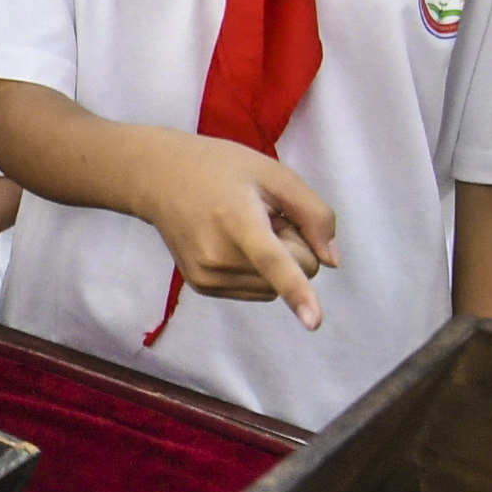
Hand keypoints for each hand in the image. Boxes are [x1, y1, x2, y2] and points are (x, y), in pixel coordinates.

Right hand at [144, 133, 337, 328]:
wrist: (159, 178)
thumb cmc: (221, 168)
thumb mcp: (275, 174)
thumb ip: (314, 213)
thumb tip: (332, 261)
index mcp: (238, 221)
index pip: (275, 261)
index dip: (297, 291)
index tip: (314, 323)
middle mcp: (219, 257)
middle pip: (295, 271)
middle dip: (294, 246)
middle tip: (263, 216)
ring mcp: (208, 277)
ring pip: (277, 287)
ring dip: (275, 261)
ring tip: (244, 227)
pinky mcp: (203, 287)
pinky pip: (258, 291)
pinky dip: (257, 270)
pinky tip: (233, 242)